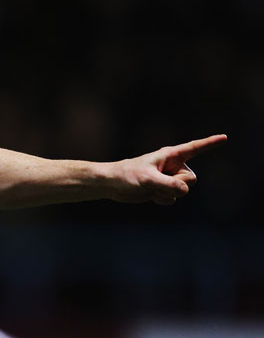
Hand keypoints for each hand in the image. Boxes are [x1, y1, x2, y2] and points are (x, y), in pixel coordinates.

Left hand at [110, 134, 225, 204]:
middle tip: (156, 182)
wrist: (113, 185)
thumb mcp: (147, 179)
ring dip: (166, 193)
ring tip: (150, 187)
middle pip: (190, 179)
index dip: (210, 143)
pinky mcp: (165, 190)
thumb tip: (185, 190)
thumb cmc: (127, 175)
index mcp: (170, 155)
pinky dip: (162, 199)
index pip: (194, 148)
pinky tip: (150, 195)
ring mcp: (170, 179)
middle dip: (176, 184)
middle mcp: (174, 166)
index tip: (225, 137)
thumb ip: (167, 184)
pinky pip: (173, 199)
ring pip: (183, 191)